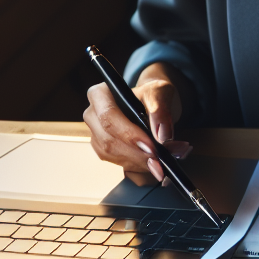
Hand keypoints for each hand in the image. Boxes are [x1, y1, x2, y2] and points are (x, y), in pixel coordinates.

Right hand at [83, 62, 183, 185]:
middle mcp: (93, 115)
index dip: (128, 134)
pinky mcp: (104, 150)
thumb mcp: (160, 92)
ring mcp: (96, 135)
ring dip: (141, 162)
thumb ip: (161, 111)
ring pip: (115, 156)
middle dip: (138, 154)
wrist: (152, 103)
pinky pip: (120, 163)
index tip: (151, 147)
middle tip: (162, 160)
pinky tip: (156, 162)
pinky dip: (140, 165)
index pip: (108, 116)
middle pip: (110, 140)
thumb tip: (161, 136)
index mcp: (100, 94)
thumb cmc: (152, 94)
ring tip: (165, 160)